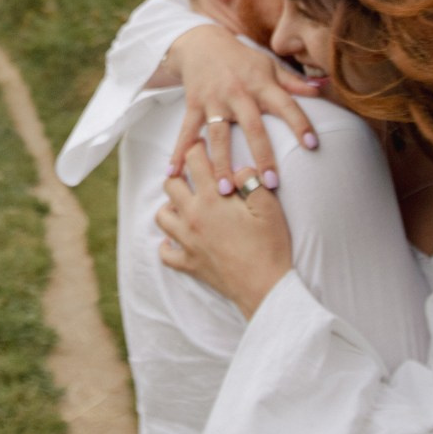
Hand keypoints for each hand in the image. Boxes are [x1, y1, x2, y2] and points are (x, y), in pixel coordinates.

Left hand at [156, 138, 293, 316]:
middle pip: (170, 185)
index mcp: (212, 199)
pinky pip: (166, 252)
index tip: (203, 146)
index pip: (194, 161)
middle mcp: (193, 217)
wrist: (266, 287)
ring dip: (171, 206)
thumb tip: (236, 167)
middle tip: (194, 174)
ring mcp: (188, 242)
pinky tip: (178, 239)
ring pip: (162, 216)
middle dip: (180, 173)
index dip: (198, 148)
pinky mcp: (189, 264)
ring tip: (186, 204)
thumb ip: (250, 179)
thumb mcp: (269, 206)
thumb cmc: (271, 245)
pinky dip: (168, 244)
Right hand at [166, 24, 320, 193]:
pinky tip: (173, 173)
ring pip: (218, 135)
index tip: (312, 145)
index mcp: (261, 84)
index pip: (286, 104)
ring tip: (224, 190)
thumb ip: (294, 82)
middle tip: (270, 184)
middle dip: (262, 155)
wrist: (202, 42)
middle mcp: (238, 92)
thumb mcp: (269, 66)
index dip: (300, 123)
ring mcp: (214, 100)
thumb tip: (323, 89)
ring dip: (221, 163)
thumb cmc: (242, 60)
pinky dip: (179, 152)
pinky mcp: (193, 104)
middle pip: (252, 127)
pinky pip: (186, 131)